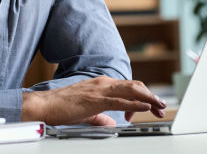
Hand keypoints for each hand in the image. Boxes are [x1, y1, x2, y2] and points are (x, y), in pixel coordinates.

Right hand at [21, 76, 165, 125]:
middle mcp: (103, 83)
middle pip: (134, 86)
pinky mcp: (96, 100)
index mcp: (101, 85)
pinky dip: (135, 103)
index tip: (150, 107)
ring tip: (160, 105)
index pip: (128, 87)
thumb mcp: (87, 113)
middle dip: (151, 96)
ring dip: (148, 98)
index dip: (142, 96)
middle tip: (162, 106)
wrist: (45, 105)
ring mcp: (100, 89)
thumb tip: (112, 123)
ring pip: (131, 90)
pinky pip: (120, 100)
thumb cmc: (61, 108)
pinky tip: (145, 107)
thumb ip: (101, 117)